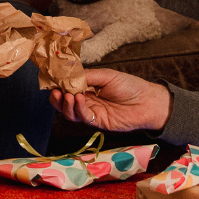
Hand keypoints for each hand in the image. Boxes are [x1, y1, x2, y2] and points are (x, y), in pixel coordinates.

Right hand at [49, 69, 170, 132]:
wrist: (147, 102)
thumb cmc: (130, 86)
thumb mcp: (107, 75)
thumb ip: (87, 76)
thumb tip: (68, 75)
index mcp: (88, 86)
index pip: (68, 86)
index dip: (58, 84)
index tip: (51, 79)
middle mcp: (87, 100)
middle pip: (65, 101)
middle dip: (57, 97)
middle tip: (56, 90)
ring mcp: (91, 112)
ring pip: (70, 111)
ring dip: (65, 104)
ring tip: (67, 95)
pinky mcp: (97, 122)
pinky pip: (82, 117)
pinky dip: (78, 109)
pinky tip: (78, 100)